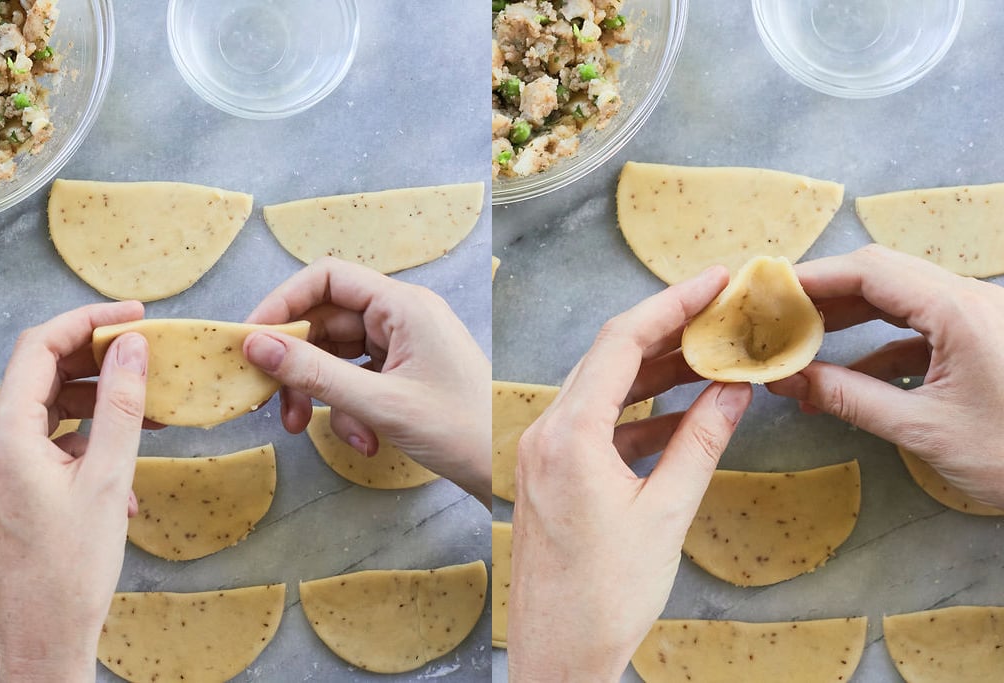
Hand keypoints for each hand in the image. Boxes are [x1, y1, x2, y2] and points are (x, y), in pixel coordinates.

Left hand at [0, 302, 148, 680]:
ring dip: (100, 401)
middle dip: (98, 360)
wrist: (45, 632)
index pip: (41, 347)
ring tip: (149, 410)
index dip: (89, 321)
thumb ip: (122, 406)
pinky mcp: (13, 483)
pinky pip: (51, 439)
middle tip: (147, 355)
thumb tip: (133, 347)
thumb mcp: (110, 479)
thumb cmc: (71, 567)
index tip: (135, 317)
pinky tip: (125, 463)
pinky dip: (89, 438)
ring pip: (50, 405)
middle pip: (43, 372)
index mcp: (4, 434)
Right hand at [243, 257, 490, 508]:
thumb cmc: (460, 430)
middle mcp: (403, 316)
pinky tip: (363, 441)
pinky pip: (359, 378)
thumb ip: (314, 373)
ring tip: (311, 430)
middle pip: (326, 321)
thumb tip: (256, 344)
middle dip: (297, 364)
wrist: (507, 466)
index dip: (282, 303)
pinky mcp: (406, 372)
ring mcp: (405, 344)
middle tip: (273, 403)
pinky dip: (349, 408)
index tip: (249, 340)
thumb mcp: (379, 403)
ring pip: (338, 355)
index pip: (326, 278)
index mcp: (403, 305)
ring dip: (322, 394)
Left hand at [508, 267, 752, 680]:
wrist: (557, 654)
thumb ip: (700, 444)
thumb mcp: (665, 515)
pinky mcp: (550, 473)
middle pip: (609, 356)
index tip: (714, 282)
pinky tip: (683, 409)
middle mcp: (544, 432)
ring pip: (603, 388)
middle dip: (667, 328)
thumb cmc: (604, 598)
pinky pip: (598, 424)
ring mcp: (542, 452)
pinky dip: (639, 413)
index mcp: (568, 435)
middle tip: (720, 309)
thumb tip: (734, 391)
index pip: (621, 343)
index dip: (671, 305)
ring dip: (655, 369)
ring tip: (711, 352)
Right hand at [767, 244, 1003, 506]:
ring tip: (801, 338)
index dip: (813, 277)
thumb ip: (849, 399)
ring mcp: (980, 317)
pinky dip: (880, 343)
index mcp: (959, 311)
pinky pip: (921, 326)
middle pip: (882, 274)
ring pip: (900, 298)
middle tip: (775, 313)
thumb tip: (786, 382)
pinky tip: (848, 374)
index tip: (767, 291)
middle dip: (825, 292)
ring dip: (849, 315)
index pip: (870, 271)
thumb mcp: (924, 429)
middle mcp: (971, 300)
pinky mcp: (983, 339)